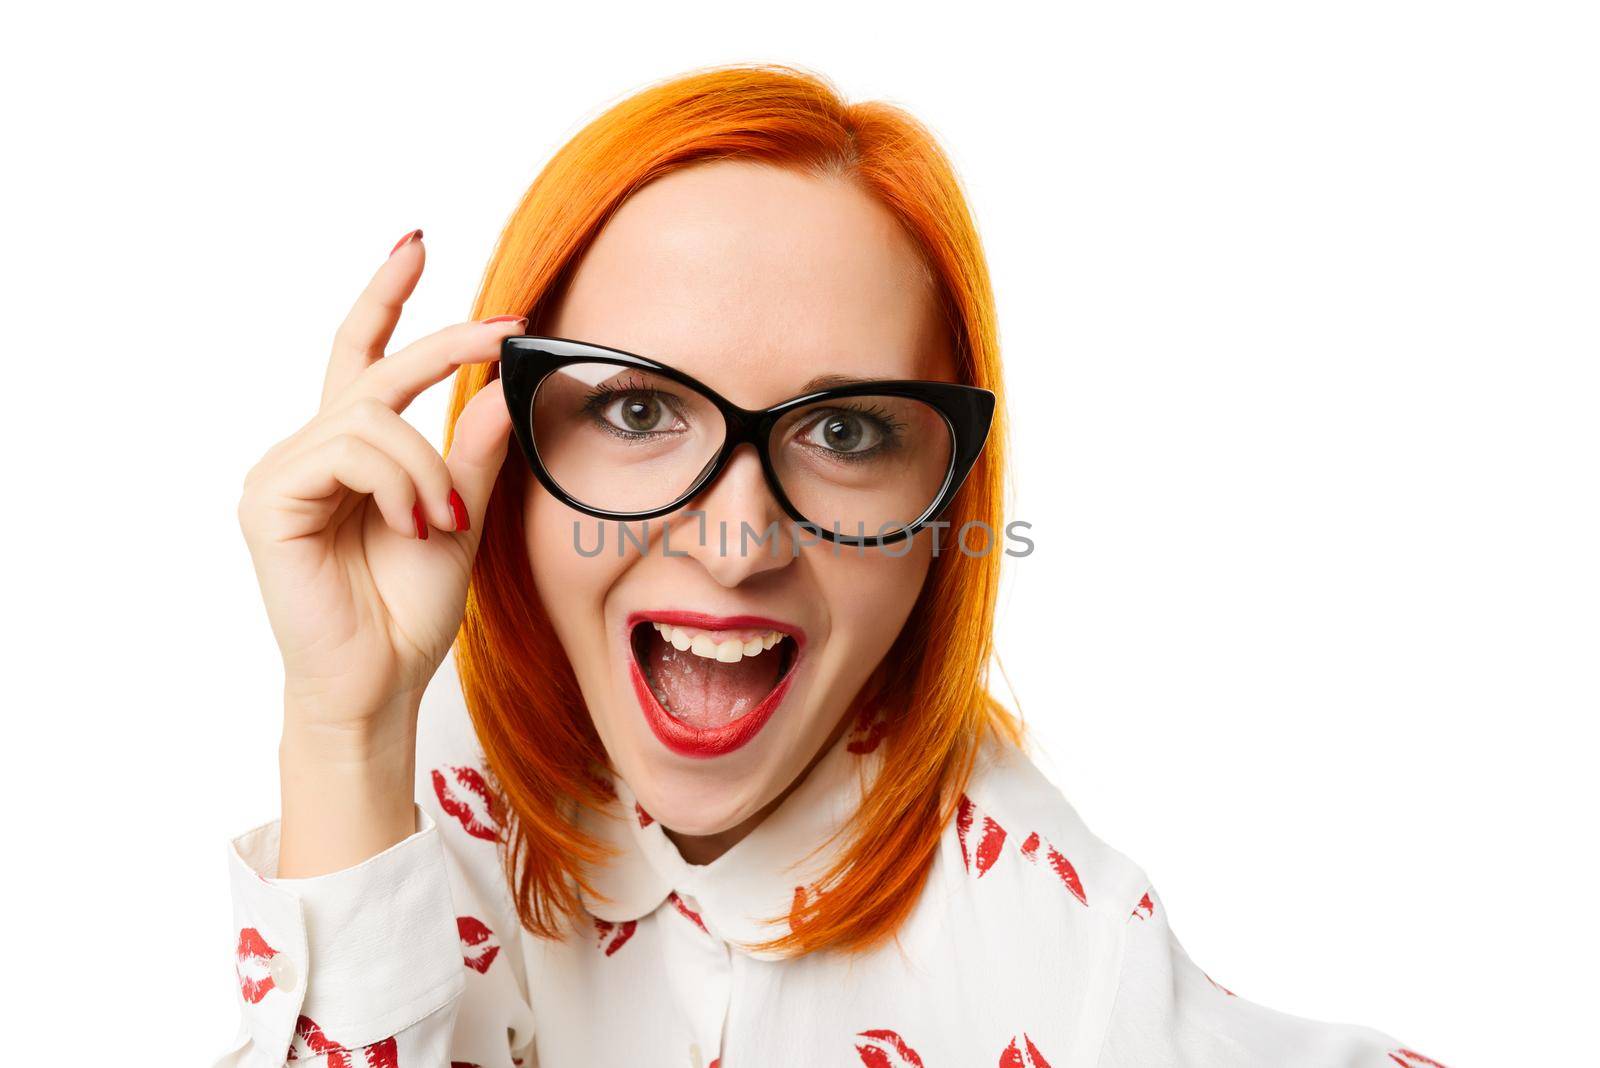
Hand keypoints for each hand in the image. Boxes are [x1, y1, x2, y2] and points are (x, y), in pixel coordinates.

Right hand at [236, 230, 519, 872]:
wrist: (379, 681)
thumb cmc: (408, 611)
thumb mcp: (462, 516)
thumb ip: (477, 451)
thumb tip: (507, 385)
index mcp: (352, 453)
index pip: (362, 355)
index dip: (384, 297)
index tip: (415, 242)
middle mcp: (310, 452)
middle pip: (374, 371)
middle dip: (442, 346)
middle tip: (504, 333)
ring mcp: (283, 472)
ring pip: (370, 416)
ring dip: (427, 465)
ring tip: (439, 521)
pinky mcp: (268, 498)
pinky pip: (349, 451)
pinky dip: (398, 483)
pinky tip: (411, 525)